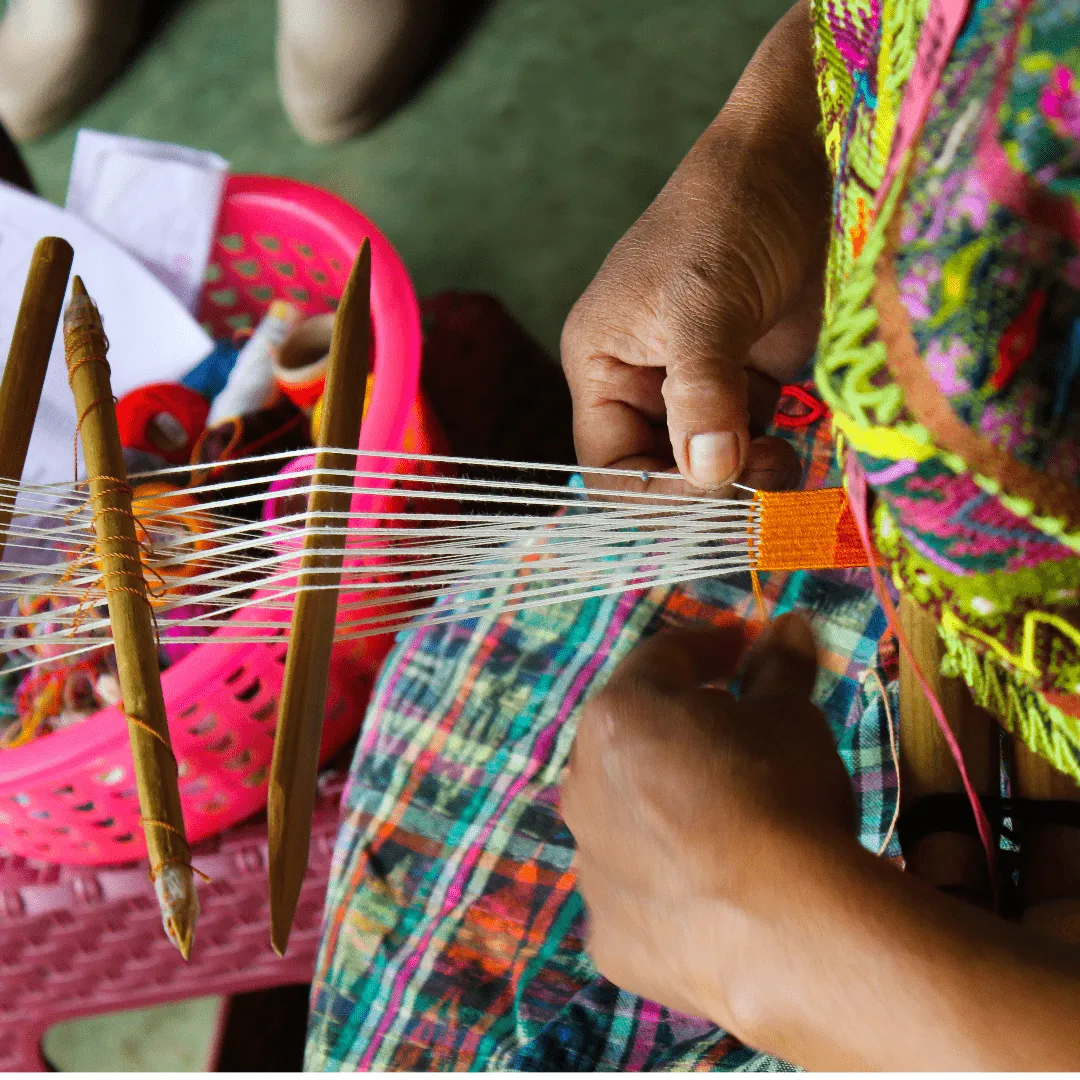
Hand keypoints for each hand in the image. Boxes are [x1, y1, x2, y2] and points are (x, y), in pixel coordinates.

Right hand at [561, 2, 828, 494]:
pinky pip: (748, 445)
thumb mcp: (703, 305)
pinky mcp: (745, 382)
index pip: (609, 464)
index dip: (653, 493)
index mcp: (602, 365)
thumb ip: (701, 395)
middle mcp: (641, 384)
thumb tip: (710, 474)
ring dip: (746, 479)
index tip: (711, 494)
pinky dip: (771, 459)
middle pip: (660, 473)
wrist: (799, 164)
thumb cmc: (728, 218)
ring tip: (784, 459)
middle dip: (706, 490)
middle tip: (759, 486)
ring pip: (709, 468)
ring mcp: (696, 385)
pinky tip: (796, 446)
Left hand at [561, 614, 855, 1030]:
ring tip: (726, 822)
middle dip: (679, 729)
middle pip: (631, 739)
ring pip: (623, 818)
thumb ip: (779, 666)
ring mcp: (590, 865)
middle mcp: (584, 784)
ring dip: (664, 808)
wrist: (789, 929)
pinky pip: (634, 892)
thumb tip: (789, 624)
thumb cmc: (782, 796)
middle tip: (736, 736)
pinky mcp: (608, 934)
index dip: (710, 649)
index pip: (664, 659)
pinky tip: (711, 893)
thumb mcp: (791, 716)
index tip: (745, 653)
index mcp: (619, 716)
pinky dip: (665, 883)